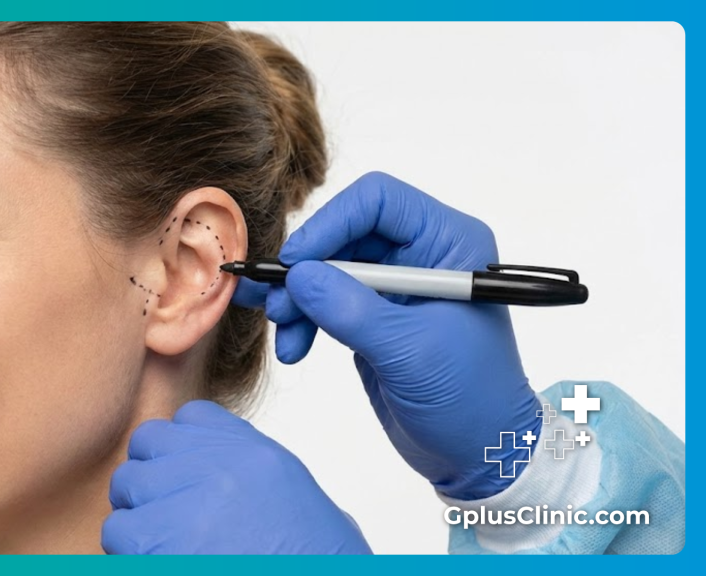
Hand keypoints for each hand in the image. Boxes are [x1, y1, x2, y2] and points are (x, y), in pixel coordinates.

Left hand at [101, 400, 371, 553]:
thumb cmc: (316, 562)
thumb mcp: (292, 497)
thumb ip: (245, 473)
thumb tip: (205, 475)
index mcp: (255, 455)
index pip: (190, 419)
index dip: (179, 451)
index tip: (184, 482)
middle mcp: (219, 469)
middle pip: (149, 444)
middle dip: (149, 480)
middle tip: (162, 517)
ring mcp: (189, 505)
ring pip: (126, 487)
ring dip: (135, 517)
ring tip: (161, 548)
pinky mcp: (160, 545)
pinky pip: (118, 534)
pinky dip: (129, 553)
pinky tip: (161, 563)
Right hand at [233, 171, 540, 499]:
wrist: (481, 454)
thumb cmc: (470, 399)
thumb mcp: (410, 353)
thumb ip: (352, 310)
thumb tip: (299, 275)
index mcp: (448, 243)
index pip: (378, 202)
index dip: (331, 223)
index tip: (296, 263)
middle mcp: (422, 254)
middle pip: (345, 232)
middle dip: (307, 268)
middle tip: (279, 304)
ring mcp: (395, 286)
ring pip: (328, 267)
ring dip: (299, 297)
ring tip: (284, 334)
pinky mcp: (374, 316)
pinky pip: (326, 300)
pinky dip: (304, 318)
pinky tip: (294, 347)